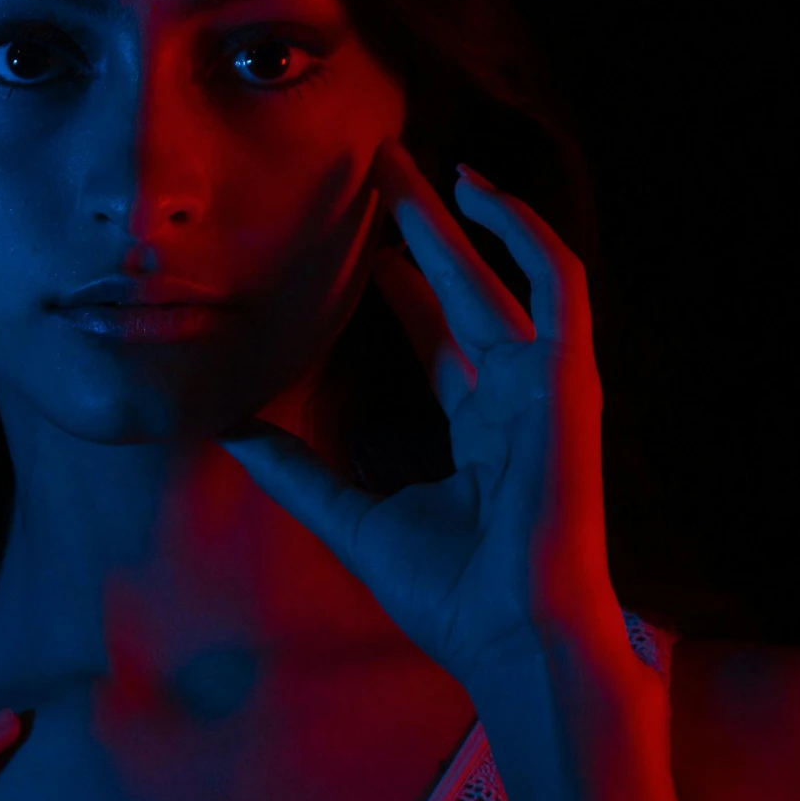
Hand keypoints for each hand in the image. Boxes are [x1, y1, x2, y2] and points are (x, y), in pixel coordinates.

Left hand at [218, 142, 628, 694]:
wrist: (512, 637)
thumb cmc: (449, 596)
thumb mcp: (351, 519)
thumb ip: (297, 472)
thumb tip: (229, 431)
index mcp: (478, 433)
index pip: (441, 338)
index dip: (404, 287)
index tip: (360, 245)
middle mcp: (515, 399)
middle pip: (467, 292)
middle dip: (425, 230)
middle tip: (380, 169)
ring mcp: (546, 386)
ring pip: (504, 275)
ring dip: (463, 217)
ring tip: (413, 163)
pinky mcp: (569, 378)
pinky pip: (559, 284)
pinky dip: (525, 232)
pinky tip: (480, 191)